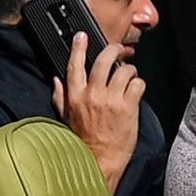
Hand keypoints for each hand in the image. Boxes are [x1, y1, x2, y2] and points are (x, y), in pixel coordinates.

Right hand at [56, 33, 142, 181]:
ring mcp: (111, 100)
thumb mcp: (65, 117)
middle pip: (103, 61)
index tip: (82, 36)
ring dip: (130, 70)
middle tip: (119, 50)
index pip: (74, 66)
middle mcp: (92, 95)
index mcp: (75, 96)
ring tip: (130, 76)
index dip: (79, 48)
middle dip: (114, 50)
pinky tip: (136, 90)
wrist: (98, 159)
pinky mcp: (128, 106)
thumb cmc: (83, 140)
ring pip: (124, 70)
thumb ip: (60, 96)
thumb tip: (56, 80)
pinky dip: (139, 84)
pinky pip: (138, 84)